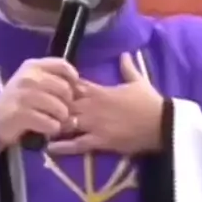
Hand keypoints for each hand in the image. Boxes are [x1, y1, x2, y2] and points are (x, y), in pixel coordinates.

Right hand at [0, 58, 79, 152]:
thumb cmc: (20, 100)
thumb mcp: (33, 81)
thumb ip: (54, 79)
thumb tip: (81, 88)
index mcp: (32, 66)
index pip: (62, 66)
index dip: (73, 79)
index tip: (71, 91)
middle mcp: (28, 78)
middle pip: (65, 90)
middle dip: (67, 104)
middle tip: (60, 112)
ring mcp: (23, 96)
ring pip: (60, 108)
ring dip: (60, 119)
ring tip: (53, 121)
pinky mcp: (21, 115)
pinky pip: (51, 124)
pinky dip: (52, 129)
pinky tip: (45, 128)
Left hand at [48, 53, 163, 155]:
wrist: (162, 124)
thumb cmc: (151, 102)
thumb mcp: (139, 81)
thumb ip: (128, 68)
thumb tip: (125, 53)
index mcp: (100, 91)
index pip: (73, 85)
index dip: (59, 87)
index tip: (49, 90)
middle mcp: (93, 106)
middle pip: (63, 104)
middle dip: (51, 107)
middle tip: (40, 111)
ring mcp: (94, 124)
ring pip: (67, 123)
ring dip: (53, 125)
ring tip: (39, 129)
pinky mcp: (100, 141)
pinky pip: (77, 144)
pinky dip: (63, 146)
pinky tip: (49, 147)